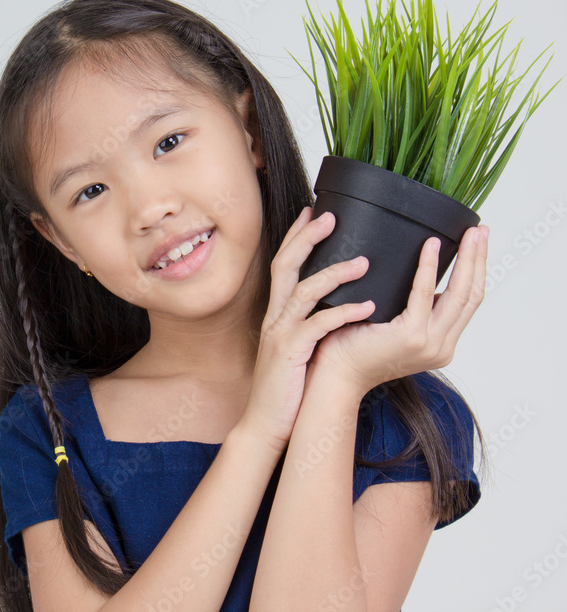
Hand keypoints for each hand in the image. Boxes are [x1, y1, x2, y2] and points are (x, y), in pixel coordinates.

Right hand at [239, 207, 378, 452]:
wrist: (267, 423)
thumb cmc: (288, 387)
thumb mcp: (297, 347)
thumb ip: (311, 323)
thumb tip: (338, 304)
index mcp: (279, 314)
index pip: (284, 265)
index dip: (296, 237)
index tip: (313, 212)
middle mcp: (275, 317)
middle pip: (285, 265)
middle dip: (306, 238)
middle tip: (332, 217)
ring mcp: (280, 334)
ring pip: (302, 291)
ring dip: (333, 273)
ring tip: (364, 262)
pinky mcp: (290, 353)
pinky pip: (317, 326)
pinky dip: (343, 313)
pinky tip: (369, 307)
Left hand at [308, 224, 488, 396]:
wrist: (334, 374)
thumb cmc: (351, 347)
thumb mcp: (391, 324)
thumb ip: (409, 306)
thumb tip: (418, 270)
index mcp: (439, 344)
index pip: (468, 303)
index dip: (476, 271)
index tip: (478, 243)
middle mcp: (441, 346)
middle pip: (471, 296)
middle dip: (479, 260)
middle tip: (481, 230)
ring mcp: (429, 344)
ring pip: (459, 294)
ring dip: (467, 260)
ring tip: (470, 233)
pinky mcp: (411, 336)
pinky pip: (424, 294)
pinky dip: (429, 267)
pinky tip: (430, 245)